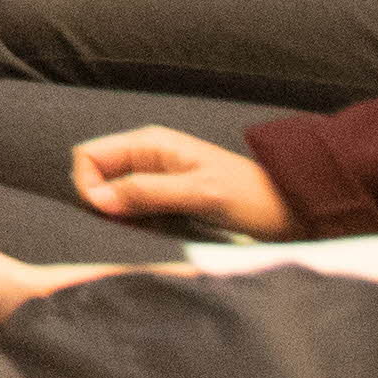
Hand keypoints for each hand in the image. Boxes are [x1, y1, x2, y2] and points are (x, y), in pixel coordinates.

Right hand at [69, 127, 288, 238]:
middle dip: (104, 203)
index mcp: (150, 143)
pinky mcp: (166, 198)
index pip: (89, 155)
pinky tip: (159, 233)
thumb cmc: (249, 197)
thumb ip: (146, 192)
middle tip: (132, 225)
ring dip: (123, 216)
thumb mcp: (197, 193)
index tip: (107, 214)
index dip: (88, 185)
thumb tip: (97, 198)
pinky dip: (138, 224)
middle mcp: (147, 156)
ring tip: (151, 230)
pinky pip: (134, 209)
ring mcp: (156, 177)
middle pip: (98, 175)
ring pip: (114, 195)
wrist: (288, 211)